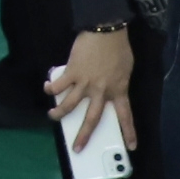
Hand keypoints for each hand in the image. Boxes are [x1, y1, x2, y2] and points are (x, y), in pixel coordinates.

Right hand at [45, 27, 132, 159]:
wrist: (106, 30)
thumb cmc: (118, 48)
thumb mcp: (124, 70)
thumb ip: (116, 83)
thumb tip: (106, 90)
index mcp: (118, 90)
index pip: (125, 116)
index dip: (129, 132)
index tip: (132, 147)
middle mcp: (101, 91)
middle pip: (92, 119)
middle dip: (84, 136)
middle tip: (77, 149)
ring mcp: (85, 83)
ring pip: (69, 105)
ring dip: (59, 114)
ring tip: (52, 117)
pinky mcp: (72, 72)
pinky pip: (59, 85)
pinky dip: (51, 88)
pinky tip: (47, 89)